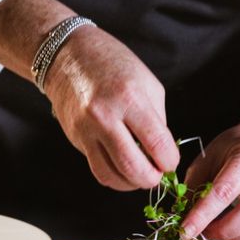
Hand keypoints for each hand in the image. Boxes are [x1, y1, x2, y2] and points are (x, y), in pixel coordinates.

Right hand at [43, 25, 178, 191]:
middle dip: (152, 178)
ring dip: (132, 183)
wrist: (68, 55)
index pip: (157, 144)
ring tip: (141, 174)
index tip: (170, 161)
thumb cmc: (113, 64)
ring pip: (112, 176)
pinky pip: (97, 170)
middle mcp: (105, 116)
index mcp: (129, 98)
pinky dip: (114, 177)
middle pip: (133, 167)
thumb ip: (157, 119)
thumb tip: (162, 152)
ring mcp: (87, 129)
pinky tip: (123, 171)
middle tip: (158, 174)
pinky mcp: (76, 138)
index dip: (169, 161)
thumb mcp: (147, 83)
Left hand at [181, 121, 239, 239]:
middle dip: (219, 230)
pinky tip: (229, 229)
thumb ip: (196, 182)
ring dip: (230, 236)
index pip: (225, 190)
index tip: (186, 229)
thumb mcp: (211, 154)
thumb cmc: (239, 147)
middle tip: (200, 233)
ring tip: (212, 231)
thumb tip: (182, 212)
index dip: (203, 214)